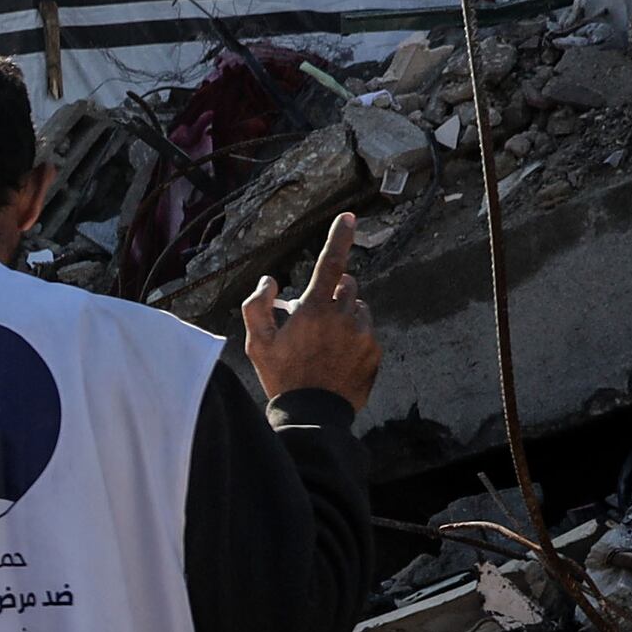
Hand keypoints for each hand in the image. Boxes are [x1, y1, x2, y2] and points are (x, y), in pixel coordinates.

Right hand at [239, 211, 382, 411]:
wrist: (312, 414)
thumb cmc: (282, 376)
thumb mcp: (256, 343)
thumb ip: (257, 306)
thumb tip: (269, 281)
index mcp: (316, 309)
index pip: (331, 263)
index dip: (339, 237)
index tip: (349, 216)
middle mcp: (344, 316)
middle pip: (347, 285)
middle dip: (334, 291)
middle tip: (315, 314)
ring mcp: (363, 334)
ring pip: (359, 308)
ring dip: (345, 314)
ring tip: (326, 339)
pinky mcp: (374, 351)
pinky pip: (367, 332)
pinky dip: (354, 336)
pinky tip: (337, 356)